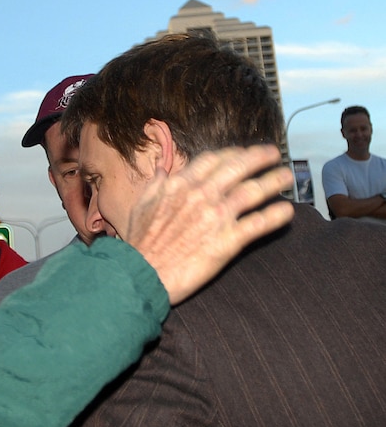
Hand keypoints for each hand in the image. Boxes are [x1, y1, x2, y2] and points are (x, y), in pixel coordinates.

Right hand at [127, 145, 293, 304]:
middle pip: (238, 167)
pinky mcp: (227, 241)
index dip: (231, 153)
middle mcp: (201, 196)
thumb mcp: (141, 206)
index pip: (213, 159)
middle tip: (274, 155)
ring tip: (287, 177)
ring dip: (274, 182)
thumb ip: (155, 184)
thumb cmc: (139, 243)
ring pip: (253, 192)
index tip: (241, 153)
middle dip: (259, 157)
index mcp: (180, 185)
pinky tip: (287, 211)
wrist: (142, 273)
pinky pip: (258, 224)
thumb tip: (163, 169)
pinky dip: (275, 215)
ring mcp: (216, 217)